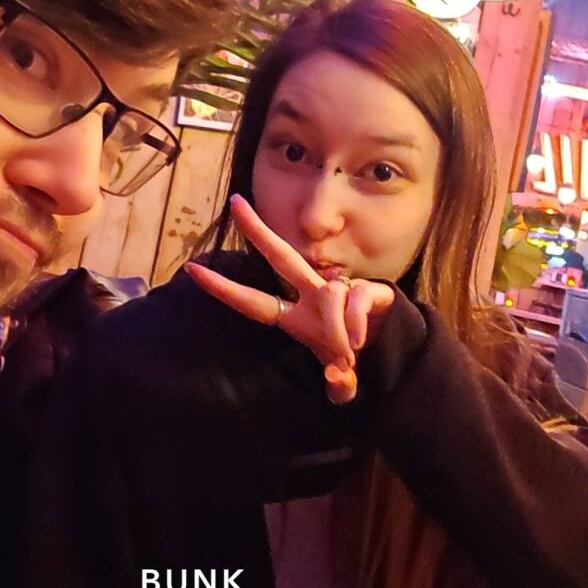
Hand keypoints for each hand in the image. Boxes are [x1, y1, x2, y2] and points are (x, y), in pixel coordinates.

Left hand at [184, 195, 394, 403]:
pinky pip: (354, 301)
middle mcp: (312, 295)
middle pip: (281, 256)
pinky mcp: (366, 289)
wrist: (395, 351)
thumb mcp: (343, 381)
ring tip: (347, 353)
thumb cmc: (354, 358)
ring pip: (329, 296)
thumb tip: (339, 380)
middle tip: (236, 202)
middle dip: (258, 230)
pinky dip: (354, 325)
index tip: (192, 270)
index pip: (253, 300)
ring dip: (336, 330)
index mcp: (295, 317)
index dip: (223, 289)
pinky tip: (359, 343)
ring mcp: (338, 289)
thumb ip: (340, 386)